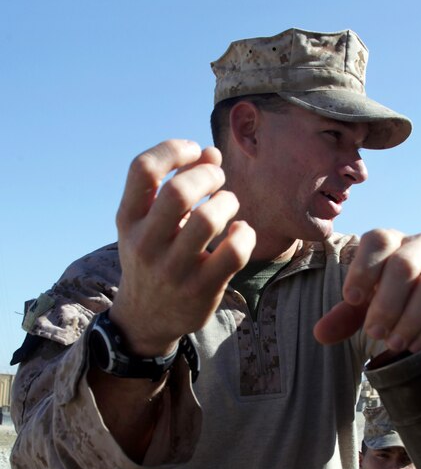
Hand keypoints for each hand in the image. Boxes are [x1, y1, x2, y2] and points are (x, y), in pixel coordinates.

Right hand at [110, 140, 255, 355]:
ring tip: (228, 205)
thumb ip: (175, 184)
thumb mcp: (149, 222)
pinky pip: (234, 252)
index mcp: (128, 219)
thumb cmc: (153, 256)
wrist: (145, 318)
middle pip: (179, 192)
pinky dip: (244, 234)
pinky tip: (239, 232)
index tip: (194, 151)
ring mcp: (174, 269)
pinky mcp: (202, 289)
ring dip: (228, 202)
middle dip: (209, 175)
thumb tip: (212, 153)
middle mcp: (146, 244)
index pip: (143, 169)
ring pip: (208, 220)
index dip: (173, 149)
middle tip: (218, 179)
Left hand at [314, 229, 420, 351]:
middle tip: (374, 332)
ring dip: (410, 318)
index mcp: (394, 242)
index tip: (352, 299)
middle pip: (405, 264)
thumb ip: (345, 316)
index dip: (363, 268)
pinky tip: (415, 344)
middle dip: (386, 303)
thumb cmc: (402, 297)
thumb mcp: (371, 304)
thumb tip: (319, 334)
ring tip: (394, 344)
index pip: (378, 240)